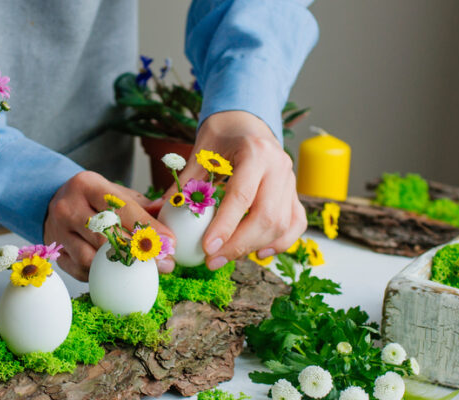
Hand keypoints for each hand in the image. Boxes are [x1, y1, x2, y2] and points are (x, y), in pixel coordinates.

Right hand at [45, 171, 175, 280]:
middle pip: (107, 236)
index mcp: (87, 185)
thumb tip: (170, 229)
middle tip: (165, 264)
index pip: (121, 208)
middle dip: (139, 252)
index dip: (148, 228)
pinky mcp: (56, 253)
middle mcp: (68, 207)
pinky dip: (102, 275)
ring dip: (121, 268)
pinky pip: (81, 270)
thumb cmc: (94, 199)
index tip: (170, 242)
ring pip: (92, 257)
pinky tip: (119, 274)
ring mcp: (58, 232)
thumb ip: (143, 208)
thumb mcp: (116, 193)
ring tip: (145, 271)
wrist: (55, 202)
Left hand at [169, 111, 307, 269]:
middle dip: (239, 245)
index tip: (208, 248)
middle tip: (212, 261)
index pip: (242, 196)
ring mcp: (290, 181)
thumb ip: (186, 181)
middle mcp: (279, 166)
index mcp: (255, 152)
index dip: (225, 226)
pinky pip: (294, 223)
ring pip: (283, 225)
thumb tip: (163, 211)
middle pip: (267, 217)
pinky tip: (259, 252)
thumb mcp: (200, 151)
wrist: (247, 120)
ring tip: (227, 257)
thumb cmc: (222, 135)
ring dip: (255, 247)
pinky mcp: (294, 193)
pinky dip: (280, 242)